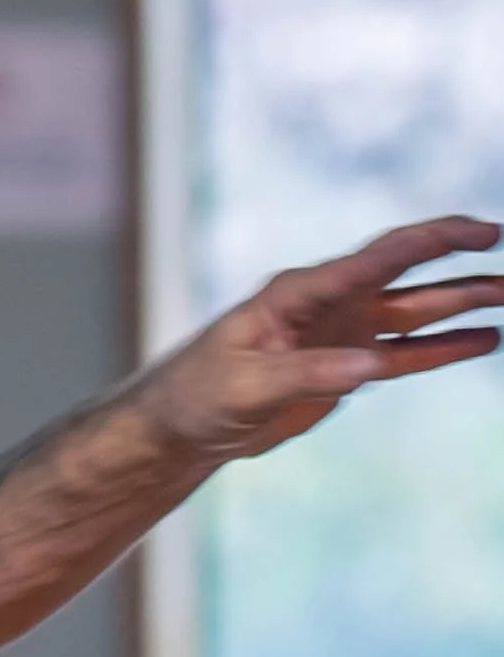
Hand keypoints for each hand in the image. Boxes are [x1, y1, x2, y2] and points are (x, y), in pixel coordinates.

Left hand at [146, 217, 503, 467]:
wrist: (183, 425)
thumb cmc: (201, 394)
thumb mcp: (249, 385)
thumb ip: (310, 372)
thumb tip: (372, 366)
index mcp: (299, 293)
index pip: (374, 261)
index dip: (426, 243)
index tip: (477, 232)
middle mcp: (327, 303)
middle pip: (401, 272)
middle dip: (452, 255)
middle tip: (499, 237)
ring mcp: (340, 333)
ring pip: (413, 312)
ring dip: (460, 302)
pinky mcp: (345, 366)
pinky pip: (406, 353)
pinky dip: (443, 347)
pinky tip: (483, 340)